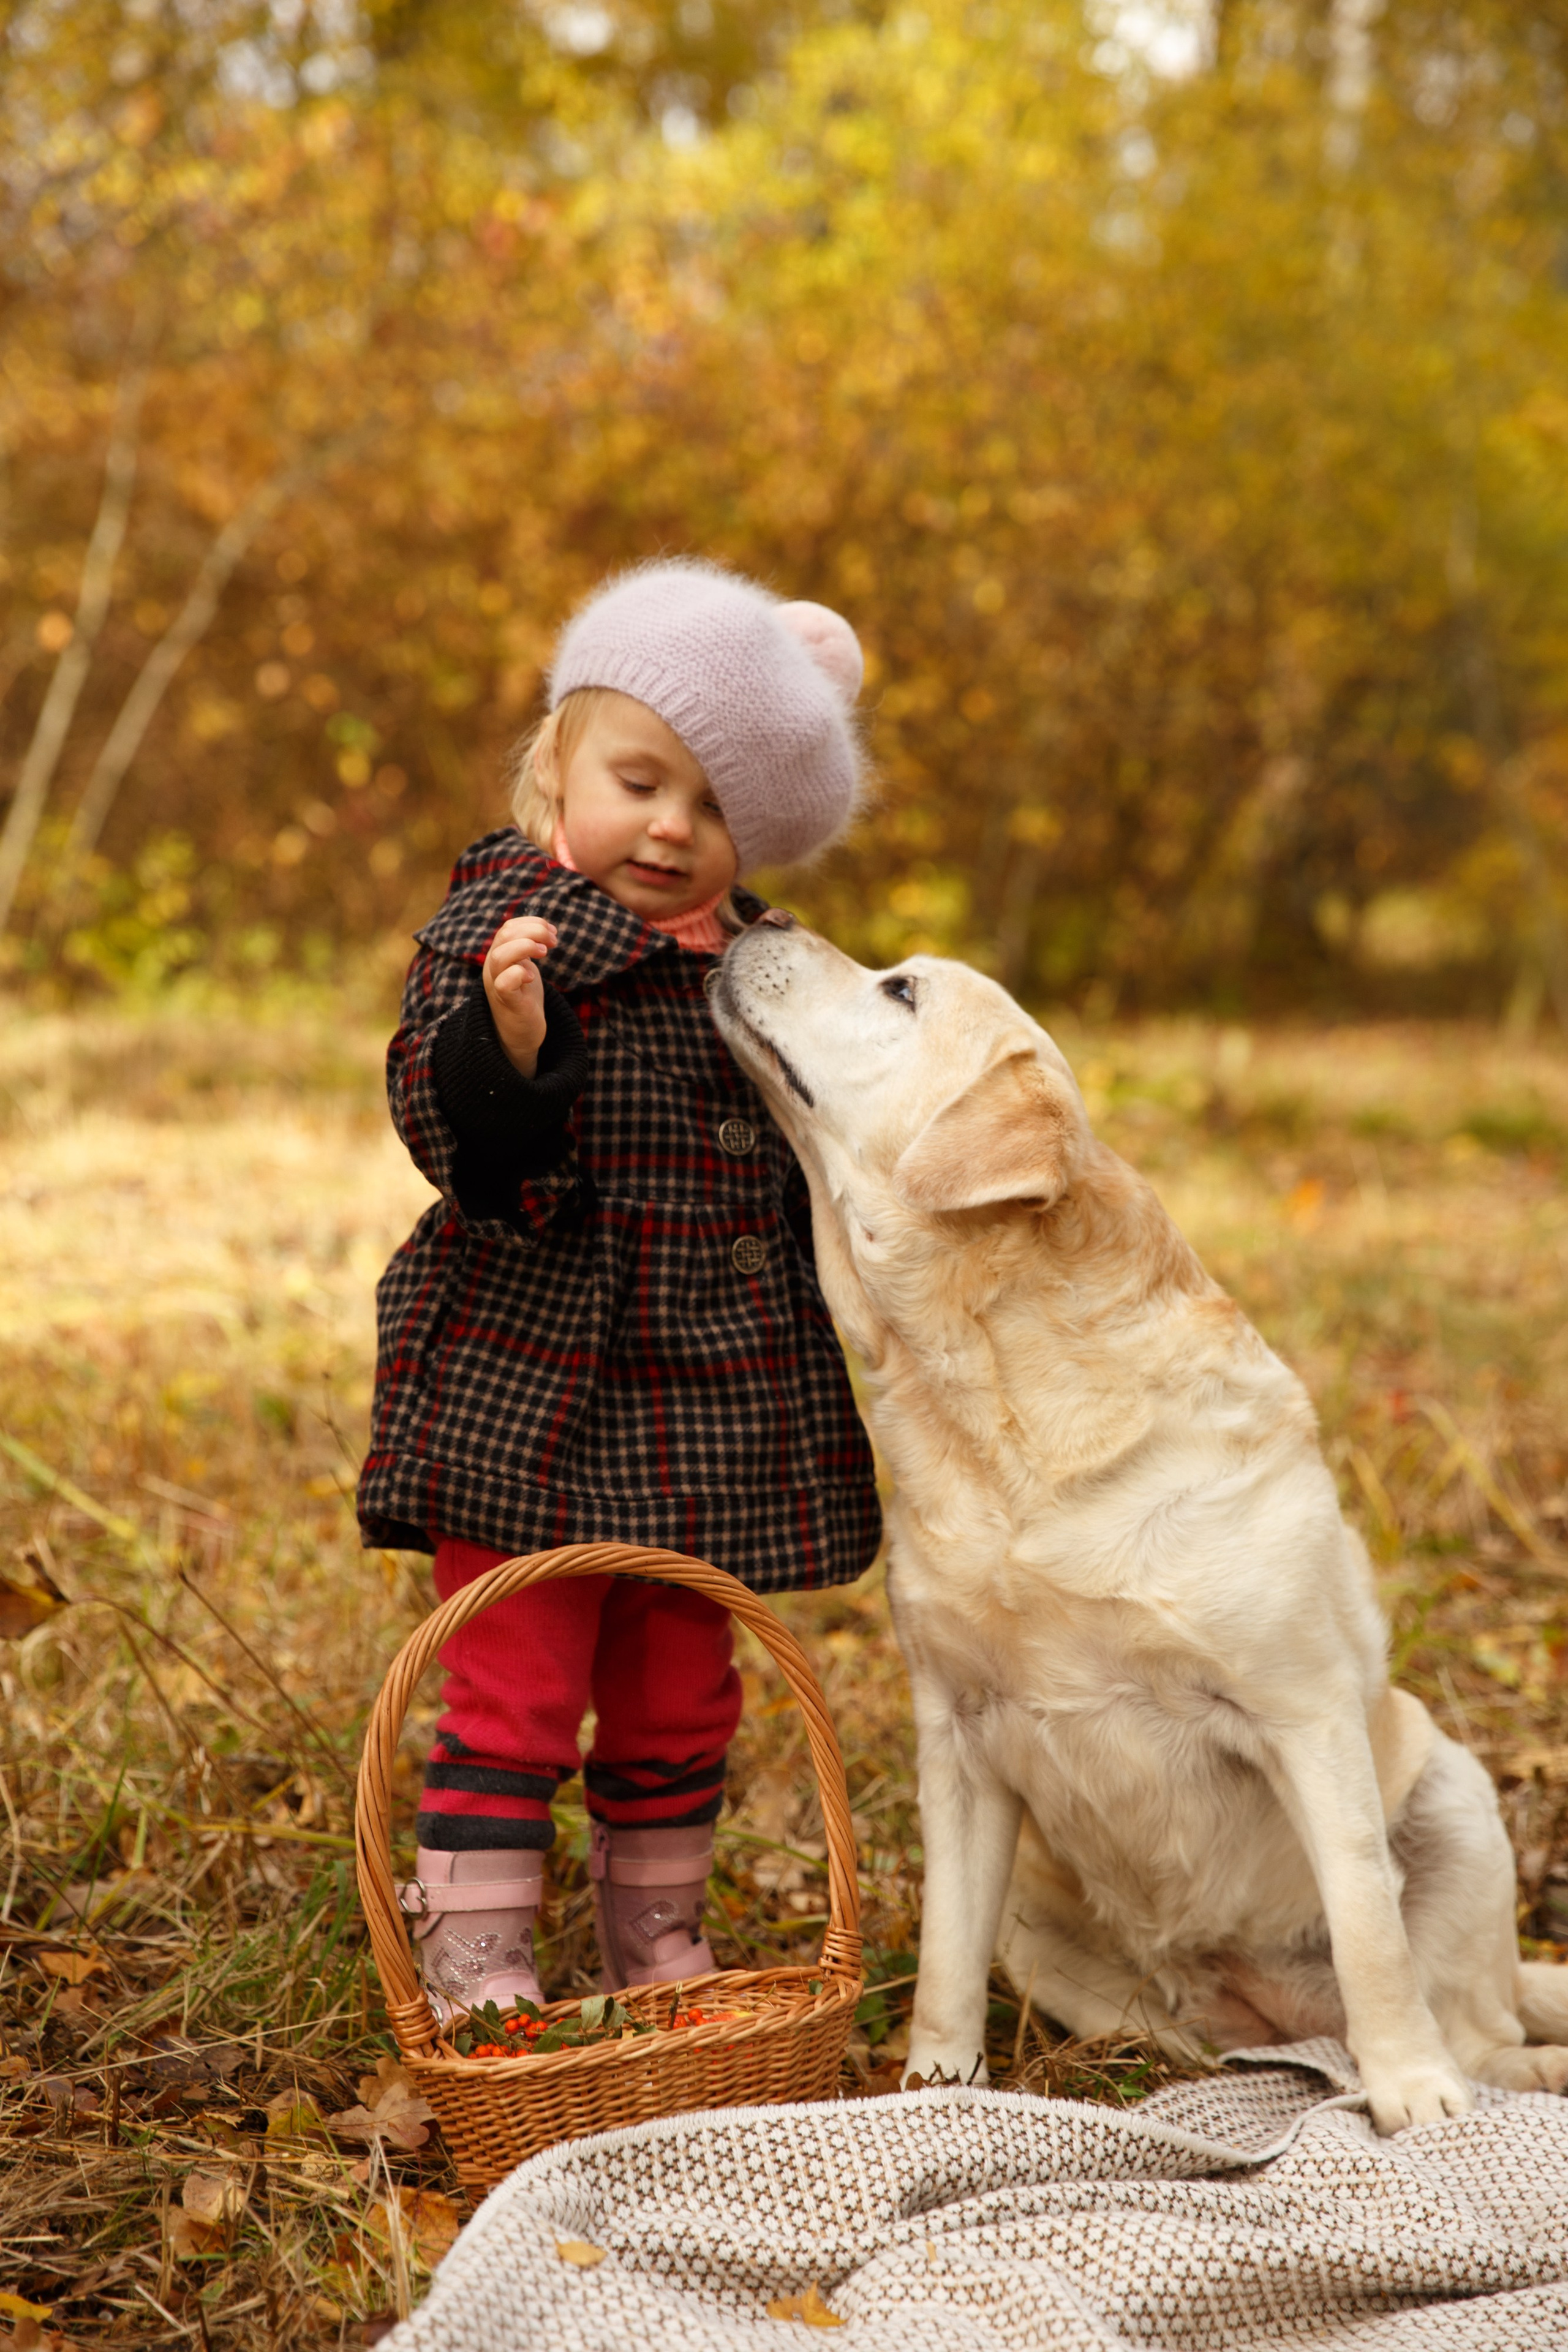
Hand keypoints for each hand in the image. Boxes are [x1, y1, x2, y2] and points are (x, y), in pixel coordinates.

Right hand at [483, 916, 557, 1077]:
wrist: (519, 1033)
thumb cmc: (524, 997)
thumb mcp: (525, 966)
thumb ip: (527, 948)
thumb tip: (545, 929)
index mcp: (499, 955)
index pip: (509, 927)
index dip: (532, 923)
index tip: (553, 932)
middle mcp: (494, 967)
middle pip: (505, 935)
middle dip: (533, 931)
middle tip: (553, 942)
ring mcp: (497, 984)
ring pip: (500, 956)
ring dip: (526, 947)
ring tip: (544, 953)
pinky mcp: (506, 1002)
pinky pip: (504, 982)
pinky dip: (519, 974)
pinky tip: (531, 977)